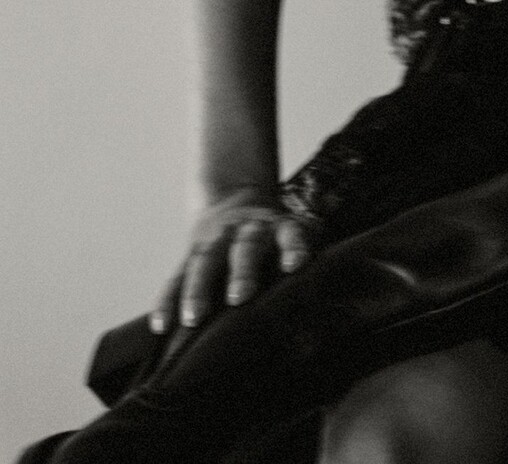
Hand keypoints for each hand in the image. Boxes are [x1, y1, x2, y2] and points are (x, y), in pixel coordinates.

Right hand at [149, 186, 317, 334]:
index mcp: (279, 227)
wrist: (235, 201)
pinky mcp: (189, 255)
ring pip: (205, 260)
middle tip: (240, 297)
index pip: (291, 234)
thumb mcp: (295, 242)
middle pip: (245, 247)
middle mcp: (247, 230)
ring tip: (193, 318)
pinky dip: (166, 301)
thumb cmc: (275, 243)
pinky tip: (160, 326)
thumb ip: (309, 272)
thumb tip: (327, 319)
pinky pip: (175, 277)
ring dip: (199, 289)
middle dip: (243, 271)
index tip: (298, 265)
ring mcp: (216, 241)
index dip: (295, 248)